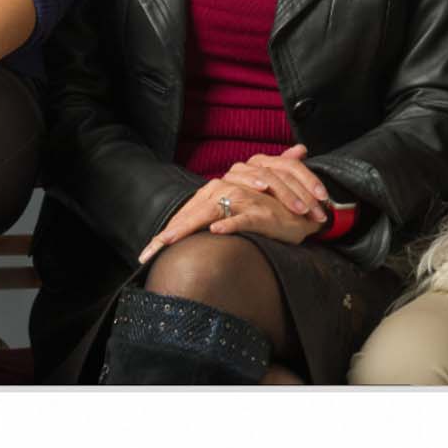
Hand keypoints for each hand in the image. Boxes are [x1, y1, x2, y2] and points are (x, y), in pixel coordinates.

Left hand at [137, 178, 322, 262]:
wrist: (302, 211)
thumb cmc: (266, 213)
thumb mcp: (238, 217)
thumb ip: (217, 221)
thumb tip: (198, 238)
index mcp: (217, 194)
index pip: (187, 214)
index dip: (167, 233)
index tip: (146, 254)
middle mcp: (227, 193)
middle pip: (191, 214)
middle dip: (169, 234)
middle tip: (148, 252)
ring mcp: (244, 201)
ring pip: (209, 213)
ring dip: (188, 227)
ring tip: (169, 242)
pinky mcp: (262, 212)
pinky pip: (242, 218)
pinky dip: (230, 223)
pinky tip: (215, 231)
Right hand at [218, 143, 329, 222]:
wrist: (208, 211)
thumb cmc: (242, 200)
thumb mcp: (266, 185)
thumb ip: (284, 165)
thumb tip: (302, 148)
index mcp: (260, 163)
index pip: (290, 165)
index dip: (309, 179)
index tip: (324, 197)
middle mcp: (246, 167)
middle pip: (281, 173)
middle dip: (303, 194)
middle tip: (317, 213)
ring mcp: (232, 178)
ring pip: (266, 177)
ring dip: (286, 195)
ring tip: (299, 209)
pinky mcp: (217, 193)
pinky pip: (237, 190)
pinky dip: (252, 186)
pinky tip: (264, 189)